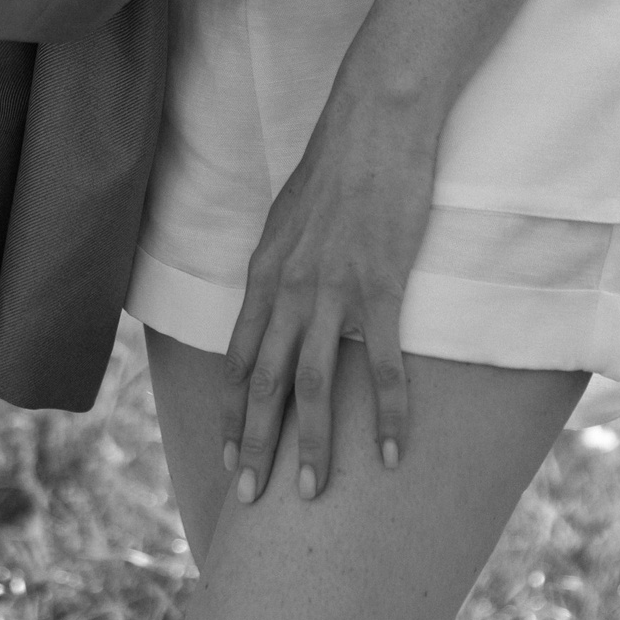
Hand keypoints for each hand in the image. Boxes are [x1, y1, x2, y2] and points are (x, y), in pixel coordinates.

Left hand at [222, 69, 438, 504]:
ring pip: (313, 382)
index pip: (237, 356)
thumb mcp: (290, 219)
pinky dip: (387, 414)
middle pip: (264, 380)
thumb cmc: (338, 166)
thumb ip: (281, 267)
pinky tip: (393, 454)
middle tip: (252, 499)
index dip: (229, 412)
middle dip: (254, 444)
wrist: (376, 120)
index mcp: (265, 272)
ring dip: (311, 444)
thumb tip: (276, 305)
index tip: (227, 457)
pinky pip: (382, 364)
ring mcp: (334, 288)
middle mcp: (289, 286)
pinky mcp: (381, 284)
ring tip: (312, 494)